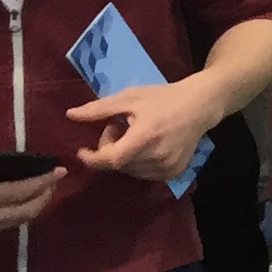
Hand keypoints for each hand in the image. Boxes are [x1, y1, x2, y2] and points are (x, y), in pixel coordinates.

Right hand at [0, 148, 62, 236]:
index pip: (17, 193)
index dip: (41, 182)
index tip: (59, 170)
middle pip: (25, 211)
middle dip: (45, 194)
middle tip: (56, 177)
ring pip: (18, 221)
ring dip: (36, 205)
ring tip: (46, 187)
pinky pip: (7, 224)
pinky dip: (22, 212)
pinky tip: (25, 199)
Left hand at [65, 81, 219, 184]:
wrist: (201, 105)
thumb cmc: (164, 98)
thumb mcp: (130, 97)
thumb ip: (99, 109)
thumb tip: (70, 115)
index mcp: (145, 137)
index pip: (111, 159)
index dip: (92, 158)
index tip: (81, 151)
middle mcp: (157, 156)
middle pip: (118, 164)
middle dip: (110, 149)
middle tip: (118, 127)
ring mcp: (167, 167)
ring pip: (130, 171)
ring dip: (123, 157)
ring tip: (134, 135)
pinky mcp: (174, 172)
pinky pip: (144, 174)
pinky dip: (137, 163)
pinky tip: (146, 145)